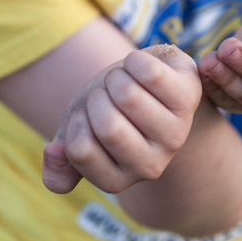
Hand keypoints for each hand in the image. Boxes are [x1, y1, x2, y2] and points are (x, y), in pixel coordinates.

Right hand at [42, 44, 201, 194]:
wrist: (145, 85)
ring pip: (128, 96)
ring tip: (126, 83)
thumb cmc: (108, 110)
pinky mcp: (188, 98)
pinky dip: (135, 61)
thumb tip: (53, 154)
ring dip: (117, 77)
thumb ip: (59, 163)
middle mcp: (150, 166)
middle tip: (109, 96)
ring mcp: (175, 134)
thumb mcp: (76, 134)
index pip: (80, 149)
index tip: (88, 116)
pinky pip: (151, 73)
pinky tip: (142, 69)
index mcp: (117, 179)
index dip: (77, 121)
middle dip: (98, 97)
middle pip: (108, 125)